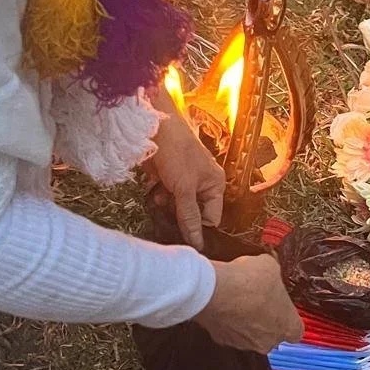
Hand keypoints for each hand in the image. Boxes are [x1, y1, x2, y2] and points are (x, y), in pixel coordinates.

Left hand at [150, 87, 224, 248]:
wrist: (154, 125)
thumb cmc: (176, 153)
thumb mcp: (184, 188)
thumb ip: (189, 216)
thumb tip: (198, 244)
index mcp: (215, 185)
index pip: (211, 218)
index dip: (198, 228)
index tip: (183, 235)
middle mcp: (203, 184)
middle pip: (194, 213)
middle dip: (180, 215)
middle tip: (168, 214)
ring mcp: (185, 180)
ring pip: (178, 206)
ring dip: (167, 206)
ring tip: (160, 198)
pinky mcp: (169, 177)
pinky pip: (166, 196)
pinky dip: (159, 196)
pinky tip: (154, 191)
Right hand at [196, 256, 303, 353]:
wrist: (215, 290)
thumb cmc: (247, 282)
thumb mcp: (270, 267)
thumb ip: (275, 276)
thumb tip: (268, 271)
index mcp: (287, 325)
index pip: (296, 332)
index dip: (288, 319)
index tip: (283, 309)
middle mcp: (268, 341)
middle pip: (272, 334)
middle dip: (265, 319)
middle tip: (259, 299)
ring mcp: (244, 344)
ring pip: (249, 335)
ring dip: (246, 320)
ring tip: (239, 299)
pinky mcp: (223, 340)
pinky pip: (229, 331)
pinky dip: (227, 320)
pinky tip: (225, 304)